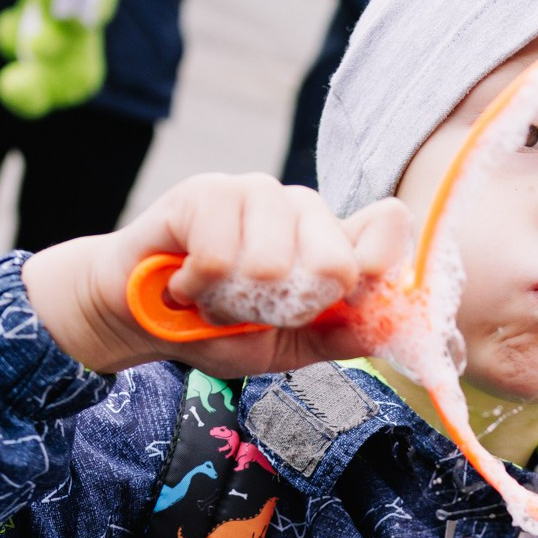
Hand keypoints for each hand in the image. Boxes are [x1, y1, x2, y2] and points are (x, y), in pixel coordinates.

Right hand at [26, 173, 414, 377]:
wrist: (142, 319)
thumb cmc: (218, 328)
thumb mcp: (291, 346)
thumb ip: (343, 334)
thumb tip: (395, 326)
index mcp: (331, 242)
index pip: (388, 224)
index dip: (381, 264)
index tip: (348, 297)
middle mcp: (301, 209)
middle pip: (334, 257)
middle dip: (286, 310)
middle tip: (252, 311)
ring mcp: (255, 193)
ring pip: (272, 261)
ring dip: (233, 302)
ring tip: (214, 298)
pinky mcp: (207, 191)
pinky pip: (219, 254)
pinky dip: (197, 287)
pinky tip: (186, 282)